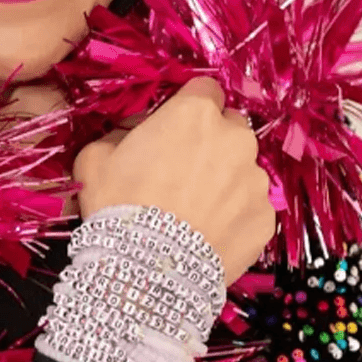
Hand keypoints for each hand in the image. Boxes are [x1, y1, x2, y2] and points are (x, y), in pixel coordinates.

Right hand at [72, 77, 276, 286]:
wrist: (146, 272)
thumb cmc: (117, 205)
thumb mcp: (96, 156)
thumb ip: (122, 132)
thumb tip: (136, 133)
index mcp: (196, 112)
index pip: (205, 89)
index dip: (189, 108)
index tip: (175, 129)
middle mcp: (235, 138)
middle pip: (230, 128)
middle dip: (212, 143)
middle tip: (183, 172)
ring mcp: (256, 180)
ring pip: (244, 170)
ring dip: (225, 181)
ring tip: (195, 211)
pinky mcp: (265, 218)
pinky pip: (251, 208)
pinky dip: (235, 216)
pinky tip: (208, 234)